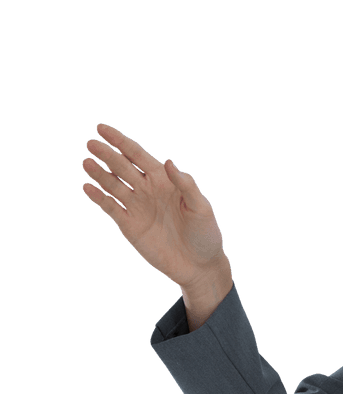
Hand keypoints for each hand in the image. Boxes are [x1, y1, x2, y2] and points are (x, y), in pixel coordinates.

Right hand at [81, 123, 225, 288]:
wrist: (198, 265)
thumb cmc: (205, 234)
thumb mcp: (201, 208)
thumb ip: (186, 185)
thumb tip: (168, 162)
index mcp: (164, 180)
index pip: (138, 155)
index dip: (121, 141)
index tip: (102, 128)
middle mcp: (147, 190)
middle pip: (122, 167)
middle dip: (107, 154)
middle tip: (91, 143)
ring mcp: (137, 206)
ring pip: (113, 185)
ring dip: (99, 174)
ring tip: (87, 162)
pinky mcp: (129, 224)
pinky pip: (110, 207)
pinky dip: (98, 197)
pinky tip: (87, 187)